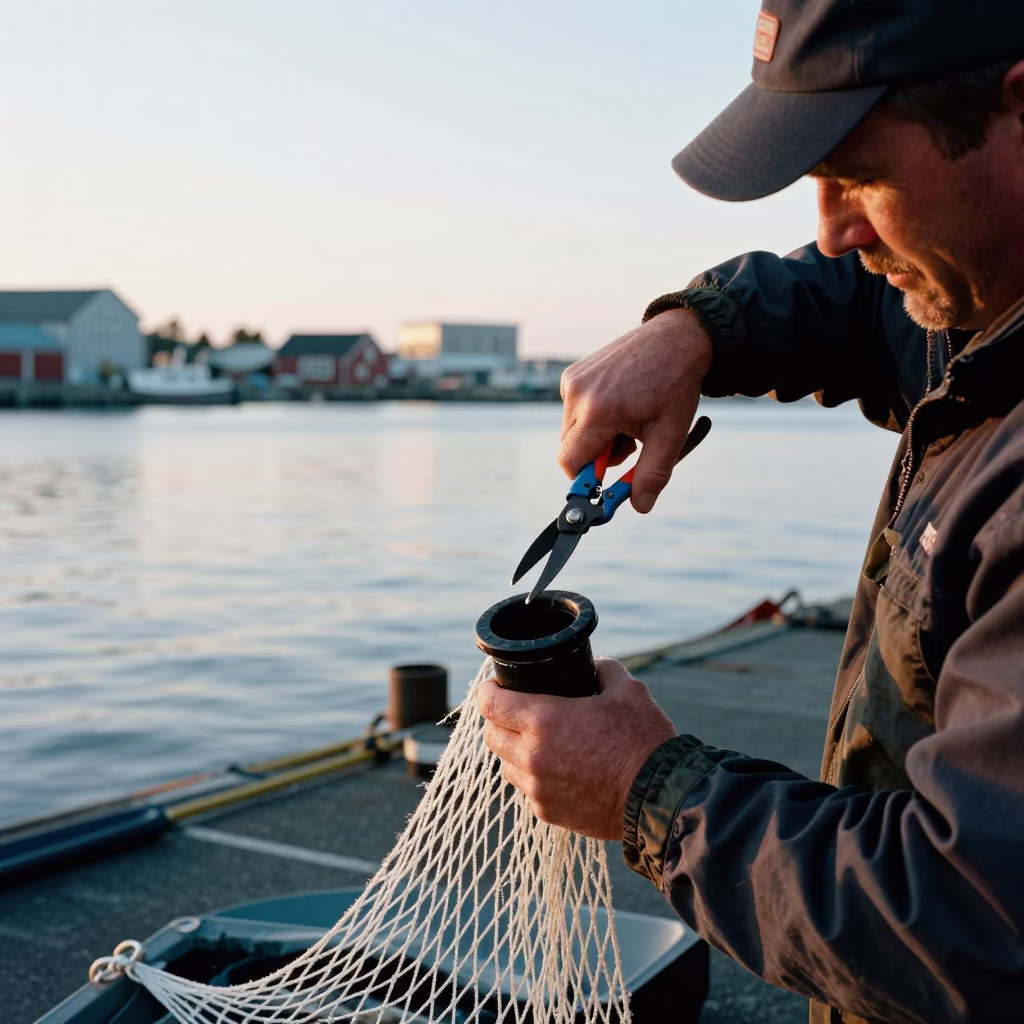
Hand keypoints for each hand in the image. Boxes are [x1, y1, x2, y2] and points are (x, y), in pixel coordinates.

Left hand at [476, 659, 676, 838]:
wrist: (660, 798)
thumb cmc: (644, 741)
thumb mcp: (628, 690)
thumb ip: (604, 670)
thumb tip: (594, 666)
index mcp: (544, 720)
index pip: (490, 704)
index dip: (487, 691)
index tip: (494, 686)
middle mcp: (532, 756)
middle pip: (491, 735)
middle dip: (498, 720)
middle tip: (515, 711)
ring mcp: (538, 789)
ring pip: (506, 765)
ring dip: (514, 750)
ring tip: (537, 742)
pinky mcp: (548, 813)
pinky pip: (527, 790)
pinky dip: (534, 778)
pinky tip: (557, 769)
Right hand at [559, 309, 712, 513]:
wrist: (678, 338)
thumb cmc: (676, 384)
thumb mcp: (670, 435)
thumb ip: (652, 475)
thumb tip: (640, 506)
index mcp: (598, 411)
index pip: (571, 462)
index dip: (586, 480)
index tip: (604, 485)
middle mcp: (578, 394)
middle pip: (571, 448)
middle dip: (599, 456)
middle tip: (630, 446)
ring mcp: (573, 380)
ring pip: (573, 430)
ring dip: (598, 437)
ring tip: (630, 421)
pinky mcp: (574, 372)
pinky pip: (575, 409)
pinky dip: (595, 417)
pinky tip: (621, 403)